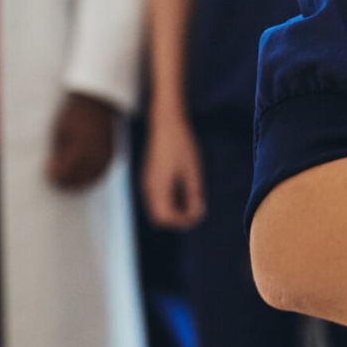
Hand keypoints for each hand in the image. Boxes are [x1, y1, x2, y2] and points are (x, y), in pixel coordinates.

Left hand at [46, 92, 118, 190]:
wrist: (98, 103)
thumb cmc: (74, 115)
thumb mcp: (61, 131)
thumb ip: (59, 152)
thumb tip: (54, 168)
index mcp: (80, 149)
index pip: (65, 171)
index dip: (55, 175)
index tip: (47, 174)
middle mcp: (95, 155)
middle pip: (78, 178)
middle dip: (65, 181)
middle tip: (54, 180)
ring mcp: (105, 156)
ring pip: (91, 178)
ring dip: (78, 182)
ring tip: (66, 181)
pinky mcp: (111, 155)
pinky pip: (100, 172)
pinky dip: (90, 177)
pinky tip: (80, 178)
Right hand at [143, 104, 204, 228]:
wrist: (166, 124)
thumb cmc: (181, 145)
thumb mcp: (192, 171)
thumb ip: (194, 194)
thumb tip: (198, 213)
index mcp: (158, 187)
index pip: (165, 217)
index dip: (182, 222)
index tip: (198, 216)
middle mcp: (148, 188)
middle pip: (159, 217)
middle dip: (177, 219)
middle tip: (196, 213)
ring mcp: (147, 183)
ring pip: (157, 209)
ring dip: (174, 212)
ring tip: (193, 204)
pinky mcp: (149, 178)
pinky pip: (156, 199)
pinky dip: (169, 203)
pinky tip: (184, 195)